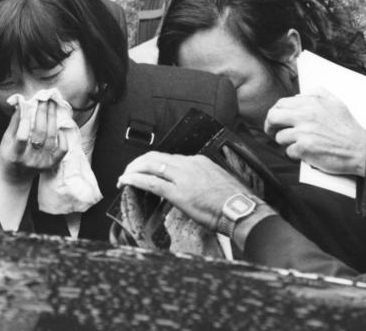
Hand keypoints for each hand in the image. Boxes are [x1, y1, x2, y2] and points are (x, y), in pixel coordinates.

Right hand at [0, 100, 67, 186]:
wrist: (14, 179)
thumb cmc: (7, 156)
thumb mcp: (5, 141)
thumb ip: (14, 123)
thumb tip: (21, 104)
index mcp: (15, 154)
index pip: (22, 137)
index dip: (26, 121)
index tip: (28, 105)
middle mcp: (29, 159)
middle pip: (40, 134)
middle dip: (42, 114)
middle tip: (44, 100)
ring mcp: (41, 163)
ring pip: (51, 139)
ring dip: (53, 120)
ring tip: (52, 107)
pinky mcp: (50, 164)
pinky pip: (61, 151)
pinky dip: (63, 139)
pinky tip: (60, 128)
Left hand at [117, 152, 251, 230]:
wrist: (241, 209)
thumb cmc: (234, 201)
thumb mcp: (217, 183)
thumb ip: (202, 181)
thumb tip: (194, 188)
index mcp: (199, 161)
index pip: (170, 158)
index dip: (154, 163)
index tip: (148, 170)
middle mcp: (189, 164)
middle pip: (156, 157)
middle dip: (139, 162)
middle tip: (129, 171)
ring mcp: (183, 177)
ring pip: (150, 166)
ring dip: (133, 170)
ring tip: (124, 177)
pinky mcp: (178, 193)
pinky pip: (151, 183)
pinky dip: (136, 180)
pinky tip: (126, 182)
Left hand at [264, 86, 365, 176]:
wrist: (360, 148)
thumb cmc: (348, 127)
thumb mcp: (335, 102)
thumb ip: (319, 93)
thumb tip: (303, 93)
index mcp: (310, 103)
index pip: (281, 103)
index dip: (275, 112)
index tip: (276, 119)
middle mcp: (305, 115)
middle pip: (272, 117)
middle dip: (269, 125)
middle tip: (271, 131)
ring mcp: (304, 132)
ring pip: (279, 137)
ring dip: (286, 142)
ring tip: (296, 144)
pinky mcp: (304, 148)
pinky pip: (288, 151)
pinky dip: (295, 154)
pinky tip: (305, 152)